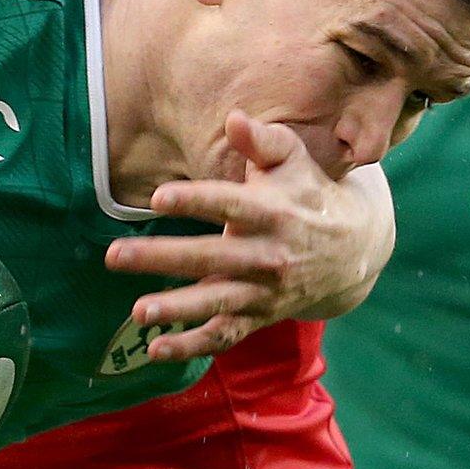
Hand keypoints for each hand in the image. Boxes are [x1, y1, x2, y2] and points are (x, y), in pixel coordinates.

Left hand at [102, 111, 394, 361]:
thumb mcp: (294, 160)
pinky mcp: (260, 316)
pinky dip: (192, 346)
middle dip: (161, 257)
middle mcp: (269, 255)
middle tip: (113, 255)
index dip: (194, 201)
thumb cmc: (309, 192)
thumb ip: (263, 140)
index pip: (229, 204)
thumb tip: (234, 119)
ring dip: (177, 310)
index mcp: (273, 211)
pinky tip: (154, 349)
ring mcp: (265, 291)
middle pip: (210, 257)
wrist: (356, 249)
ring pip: (217, 303)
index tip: (158, 197)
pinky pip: (225, 336)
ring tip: (137, 311)